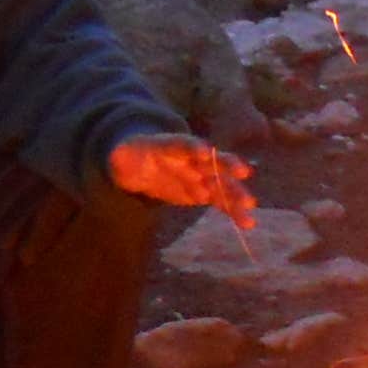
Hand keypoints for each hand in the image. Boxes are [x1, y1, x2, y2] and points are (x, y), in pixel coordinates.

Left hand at [109, 132, 256, 233]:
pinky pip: (220, 201)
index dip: (192, 147)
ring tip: (249, 207)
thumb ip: (122, 156)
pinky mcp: (203, 192)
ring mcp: (200, 175)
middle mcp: (192, 158)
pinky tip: (247, 222)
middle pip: (210, 161)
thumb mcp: (122, 155)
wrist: (141, 165)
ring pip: (220, 182)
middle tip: (244, 173)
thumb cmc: (133, 156)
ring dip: (235, 194)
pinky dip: (232, 210)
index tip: (204, 153)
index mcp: (172, 146)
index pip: (182, 144)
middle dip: (226, 167)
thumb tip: (117, 156)